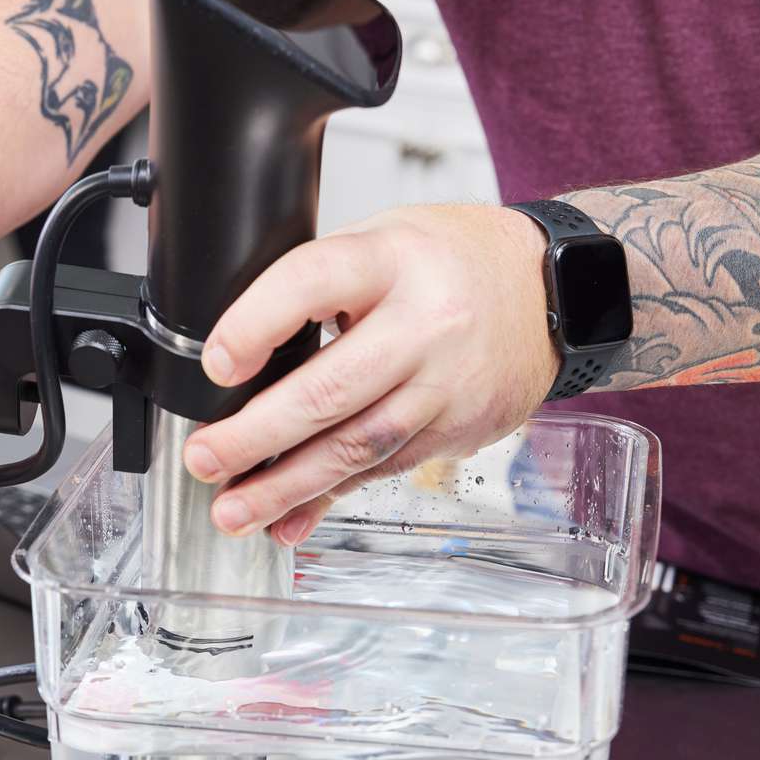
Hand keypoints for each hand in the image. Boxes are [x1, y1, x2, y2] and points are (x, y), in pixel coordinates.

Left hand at [182, 204, 557, 545]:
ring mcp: (447, 386)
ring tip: (233, 508)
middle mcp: (427, 325)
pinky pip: (385, 471)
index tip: (216, 364)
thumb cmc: (453, 260)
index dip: (258, 324)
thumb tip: (241, 357)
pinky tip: (290, 518)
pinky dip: (331, 498)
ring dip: (287, 485)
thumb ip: (318, 287)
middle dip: (258, 434)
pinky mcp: (460, 430)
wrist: (553, 293)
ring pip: (358, 446)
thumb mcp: (383, 240)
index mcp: (395, 260)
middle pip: (333, 389)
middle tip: (206, 458)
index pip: (316, 283)